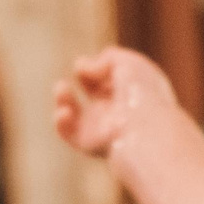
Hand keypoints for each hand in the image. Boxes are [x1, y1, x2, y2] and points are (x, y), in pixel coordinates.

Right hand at [52, 45, 174, 157]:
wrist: (143, 134)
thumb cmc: (141, 96)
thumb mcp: (129, 63)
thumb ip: (107, 58)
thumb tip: (83, 68)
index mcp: (135, 91)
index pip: (114, 74)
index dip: (101, 65)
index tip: (95, 65)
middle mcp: (120, 110)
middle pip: (96, 90)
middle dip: (83, 76)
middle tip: (81, 71)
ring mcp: (105, 128)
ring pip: (76, 113)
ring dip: (62, 98)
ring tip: (61, 88)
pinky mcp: (91, 145)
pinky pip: (69, 134)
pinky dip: (60, 123)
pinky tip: (64, 111)